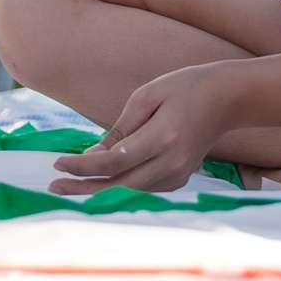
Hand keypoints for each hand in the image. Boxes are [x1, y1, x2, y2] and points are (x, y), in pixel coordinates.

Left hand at [55, 64, 238, 195]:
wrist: (226, 99)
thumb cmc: (184, 88)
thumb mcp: (147, 96)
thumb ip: (119, 130)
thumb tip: (91, 158)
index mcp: (163, 137)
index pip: (114, 161)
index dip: (83, 167)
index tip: (58, 163)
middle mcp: (171, 163)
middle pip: (119, 185)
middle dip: (83, 188)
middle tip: (54, 186)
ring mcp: (177, 175)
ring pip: (130, 192)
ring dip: (98, 191)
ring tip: (68, 187)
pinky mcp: (178, 179)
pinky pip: (142, 188)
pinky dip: (119, 186)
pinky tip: (97, 182)